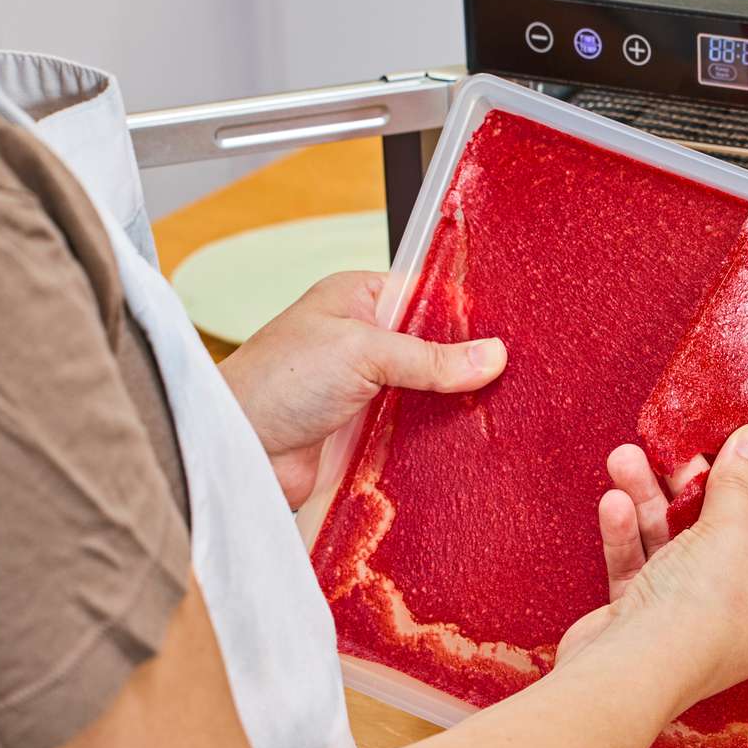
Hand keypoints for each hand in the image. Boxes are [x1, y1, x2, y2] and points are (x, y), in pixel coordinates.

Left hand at [218, 271, 506, 507]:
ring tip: (498, 411)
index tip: (506, 331)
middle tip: (510, 376)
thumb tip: (491, 356)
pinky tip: (464, 442)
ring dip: (452, 405)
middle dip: (465, 364)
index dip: (466, 314)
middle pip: (434, 349)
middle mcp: (364, 341)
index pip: (428, 296)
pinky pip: (415, 432)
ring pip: (428, 393)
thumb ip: (429, 357)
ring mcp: (367, 389)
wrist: (238, 450)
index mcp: (358, 300)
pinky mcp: (367, 433)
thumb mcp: (361, 352)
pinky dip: (436, 439)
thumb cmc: (275, 382)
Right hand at [556, 425, 747, 715]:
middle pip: (721, 534)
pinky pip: (641, 564)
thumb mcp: (729, 535)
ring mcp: (689, 617)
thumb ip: (739, 485)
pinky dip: (628, 534)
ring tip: (626, 459)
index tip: (744, 453)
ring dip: (648, 501)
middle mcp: (740, 616)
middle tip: (675, 449)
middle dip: (690, 488)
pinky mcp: (644, 617)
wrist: (624, 674)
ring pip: (673, 544)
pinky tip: (614, 503)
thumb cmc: (697, 618)